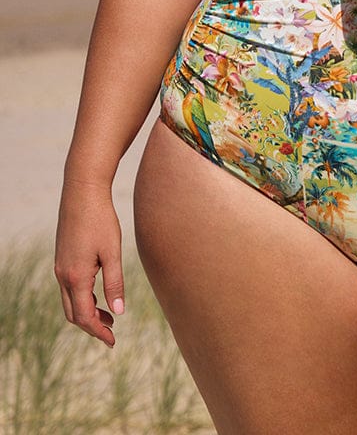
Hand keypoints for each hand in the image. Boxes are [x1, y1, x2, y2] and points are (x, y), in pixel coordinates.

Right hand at [54, 179, 124, 346]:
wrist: (82, 192)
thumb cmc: (101, 219)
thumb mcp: (112, 251)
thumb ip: (115, 282)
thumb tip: (118, 311)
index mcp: (76, 277)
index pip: (84, 317)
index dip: (98, 332)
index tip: (112, 342)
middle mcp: (63, 275)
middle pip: (74, 314)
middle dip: (91, 326)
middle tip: (112, 332)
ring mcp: (60, 267)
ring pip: (70, 301)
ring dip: (87, 312)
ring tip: (109, 315)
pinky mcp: (62, 258)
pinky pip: (69, 288)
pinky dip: (83, 297)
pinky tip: (99, 293)